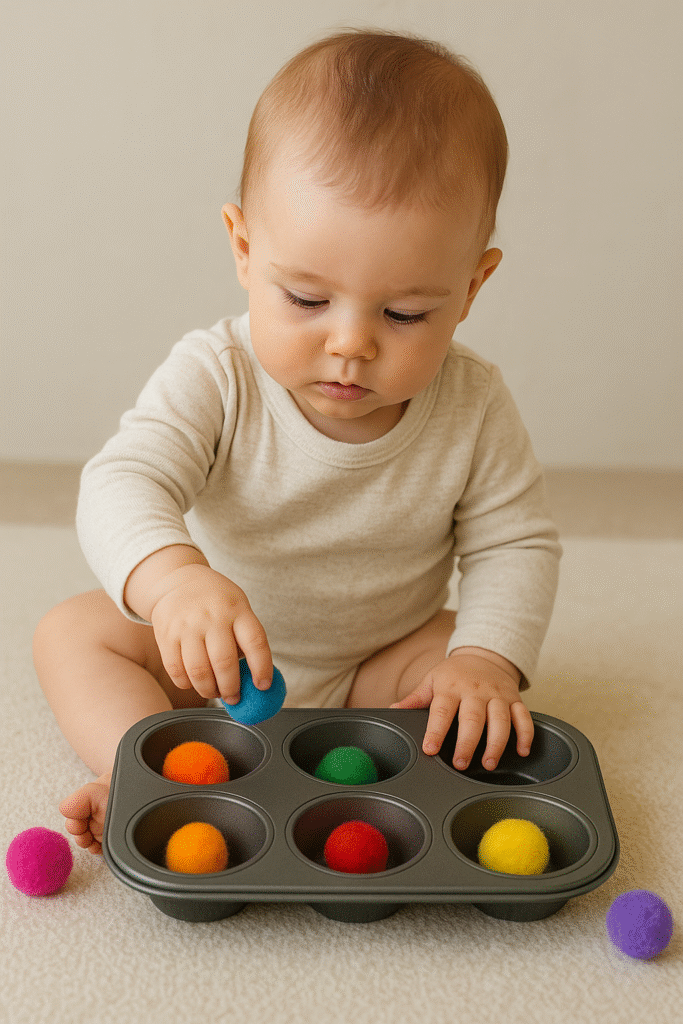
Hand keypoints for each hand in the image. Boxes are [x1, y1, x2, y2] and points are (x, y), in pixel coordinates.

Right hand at [149, 563, 272, 702]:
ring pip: (199, 672)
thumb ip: (245, 638)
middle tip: (235, 698)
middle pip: (224, 663)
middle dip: (232, 689)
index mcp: (237, 609)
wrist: (179, 580)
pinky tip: (194, 682)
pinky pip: (176, 671)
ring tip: (215, 692)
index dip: (262, 668)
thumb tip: (254, 680)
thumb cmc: (216, 601)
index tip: (263, 686)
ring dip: (209, 691)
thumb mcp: (238, 607)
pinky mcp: (166, 636)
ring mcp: (187, 626)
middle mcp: (212, 616)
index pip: (255, 642)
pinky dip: (187, 684)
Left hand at [390, 648, 533, 770]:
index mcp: (451, 688)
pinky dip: (526, 734)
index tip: (430, 748)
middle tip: (461, 764)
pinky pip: (524, 717)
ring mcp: (497, 695)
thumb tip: (392, 710)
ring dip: (497, 743)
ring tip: (489, 763)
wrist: (483, 654)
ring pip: (501, 720)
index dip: (436, 731)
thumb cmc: (454, 674)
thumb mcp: (432, 680)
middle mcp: (475, 692)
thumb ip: (415, 699)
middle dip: (468, 743)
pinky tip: (522, 751)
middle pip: (473, 719)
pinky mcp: (515, 699)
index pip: (442, 710)